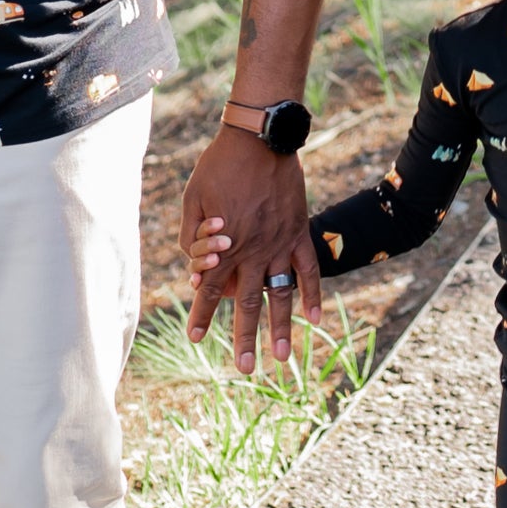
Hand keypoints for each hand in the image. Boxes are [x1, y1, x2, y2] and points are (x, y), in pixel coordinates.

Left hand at [182, 130, 318, 374]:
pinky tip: (315, 319)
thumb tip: (198, 269)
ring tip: (282, 359)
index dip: (200, 315)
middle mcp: (252, 251)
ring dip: (281, 329)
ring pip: (280, 295)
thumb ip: (191, 236)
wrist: (259, 139)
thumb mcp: (192, 199)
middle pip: (246, 304)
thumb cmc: (219, 166)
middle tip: (243, 368)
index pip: (209, 290)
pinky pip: (309, 270)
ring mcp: (279, 244)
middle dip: (243, 338)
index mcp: (223, 245)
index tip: (193, 338)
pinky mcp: (298, 232)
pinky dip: (313, 294)